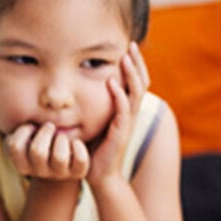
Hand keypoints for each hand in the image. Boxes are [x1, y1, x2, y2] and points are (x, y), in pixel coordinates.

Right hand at [5, 122, 88, 180]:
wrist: (64, 164)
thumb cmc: (42, 142)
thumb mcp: (29, 135)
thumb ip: (24, 125)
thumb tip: (36, 108)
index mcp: (24, 164)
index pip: (15, 147)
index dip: (23, 131)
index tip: (31, 126)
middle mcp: (40, 172)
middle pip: (37, 151)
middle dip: (45, 132)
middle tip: (50, 126)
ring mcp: (59, 173)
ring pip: (59, 158)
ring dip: (61, 139)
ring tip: (62, 136)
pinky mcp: (77, 172)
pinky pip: (81, 161)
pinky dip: (79, 147)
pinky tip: (76, 142)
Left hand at [87, 43, 149, 185]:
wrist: (98, 175)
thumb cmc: (94, 148)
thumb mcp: (94, 120)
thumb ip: (94, 104)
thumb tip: (79, 85)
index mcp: (126, 109)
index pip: (136, 82)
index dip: (135, 65)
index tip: (129, 47)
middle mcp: (131, 114)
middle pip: (141, 83)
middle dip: (137, 63)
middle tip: (131, 46)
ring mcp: (128, 123)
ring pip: (135, 94)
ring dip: (131, 74)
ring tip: (125, 58)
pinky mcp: (120, 133)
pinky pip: (123, 111)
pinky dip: (119, 96)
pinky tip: (113, 83)